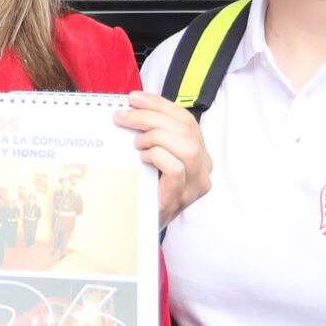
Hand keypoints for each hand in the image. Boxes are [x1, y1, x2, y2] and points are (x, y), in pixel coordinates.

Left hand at [118, 93, 210, 227]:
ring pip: (187, 148)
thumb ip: (153, 136)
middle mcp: (202, 169)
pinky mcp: (181, 199)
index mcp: (199, 153)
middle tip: (123, 117)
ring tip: (136, 143)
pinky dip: (158, 157)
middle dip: (150, 117)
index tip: (135, 98)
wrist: (141, 227)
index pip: (185, 119)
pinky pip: (176, 169)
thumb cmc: (147, 190)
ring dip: (156, 137)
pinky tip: (143, 159)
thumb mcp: (153, 158)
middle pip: (185, 129)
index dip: (159, 104)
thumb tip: (131, 109)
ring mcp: (194, 186)